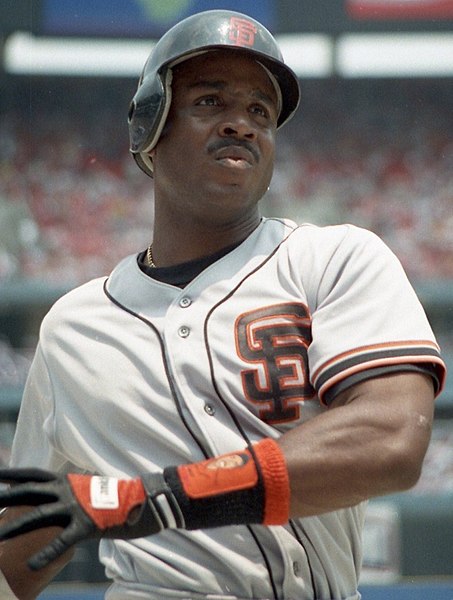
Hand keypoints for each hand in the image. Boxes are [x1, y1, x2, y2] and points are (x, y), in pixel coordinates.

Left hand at [0, 468, 179, 569]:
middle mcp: (68, 491)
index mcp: (67, 481)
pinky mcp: (87, 526)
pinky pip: (62, 541)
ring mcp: (76, 507)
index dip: (14, 474)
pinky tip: (31, 565)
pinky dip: (46, 553)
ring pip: (39, 517)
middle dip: (6, 495)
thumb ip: (71, 491)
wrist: (143, 500)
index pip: (34, 475)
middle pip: (29, 492)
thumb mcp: (89, 489)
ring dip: (15, 526)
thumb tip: (59, 494)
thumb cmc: (116, 497)